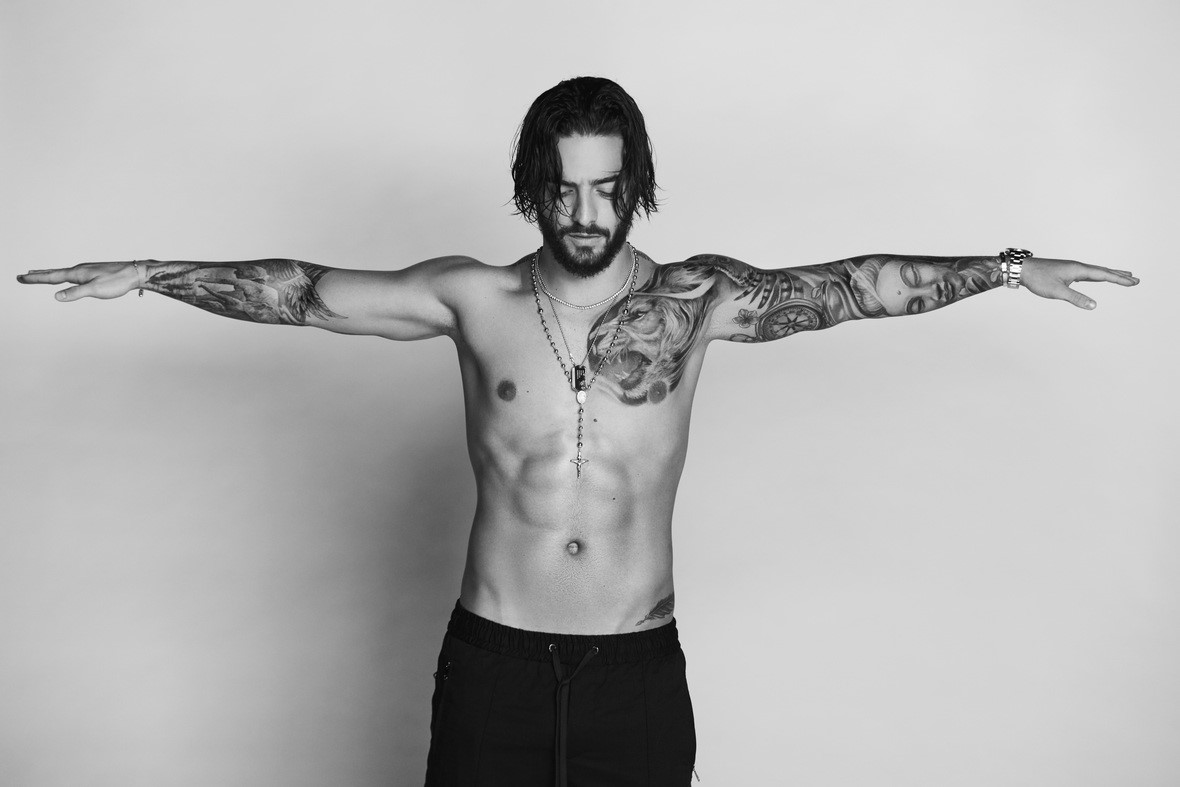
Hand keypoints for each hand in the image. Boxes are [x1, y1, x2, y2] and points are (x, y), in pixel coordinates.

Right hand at [16, 261, 145, 301]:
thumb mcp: (95, 290)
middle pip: (54, 273)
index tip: (20, 278)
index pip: (51, 277)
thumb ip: (76, 293)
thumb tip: (56, 296)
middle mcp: (79, 269)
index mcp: (77, 273)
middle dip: (37, 275)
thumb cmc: (117, 281)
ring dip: (48, 273)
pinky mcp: (94, 272)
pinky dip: (62, 275)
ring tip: (37, 273)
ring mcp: (87, 270)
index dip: (35, 279)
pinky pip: (72, 274)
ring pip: (62, 272)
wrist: (135, 273)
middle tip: (22, 276)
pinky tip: (66, 277)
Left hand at [1020, 258, 1138, 309]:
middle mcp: (1078, 267)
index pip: (1104, 274)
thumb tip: (1094, 305)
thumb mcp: (1057, 292)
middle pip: (1104, 271)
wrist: (1023, 269)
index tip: (1134, 282)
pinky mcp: (1066, 272)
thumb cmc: (1038, 279)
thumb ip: (1076, 298)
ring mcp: (1072, 269)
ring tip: (1123, 276)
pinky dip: (1098, 275)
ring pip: (1096, 271)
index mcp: (1078, 269)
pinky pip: (1088, 274)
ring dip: (1110, 274)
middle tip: (1136, 279)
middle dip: (1120, 276)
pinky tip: (1098, 277)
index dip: (1119, 279)